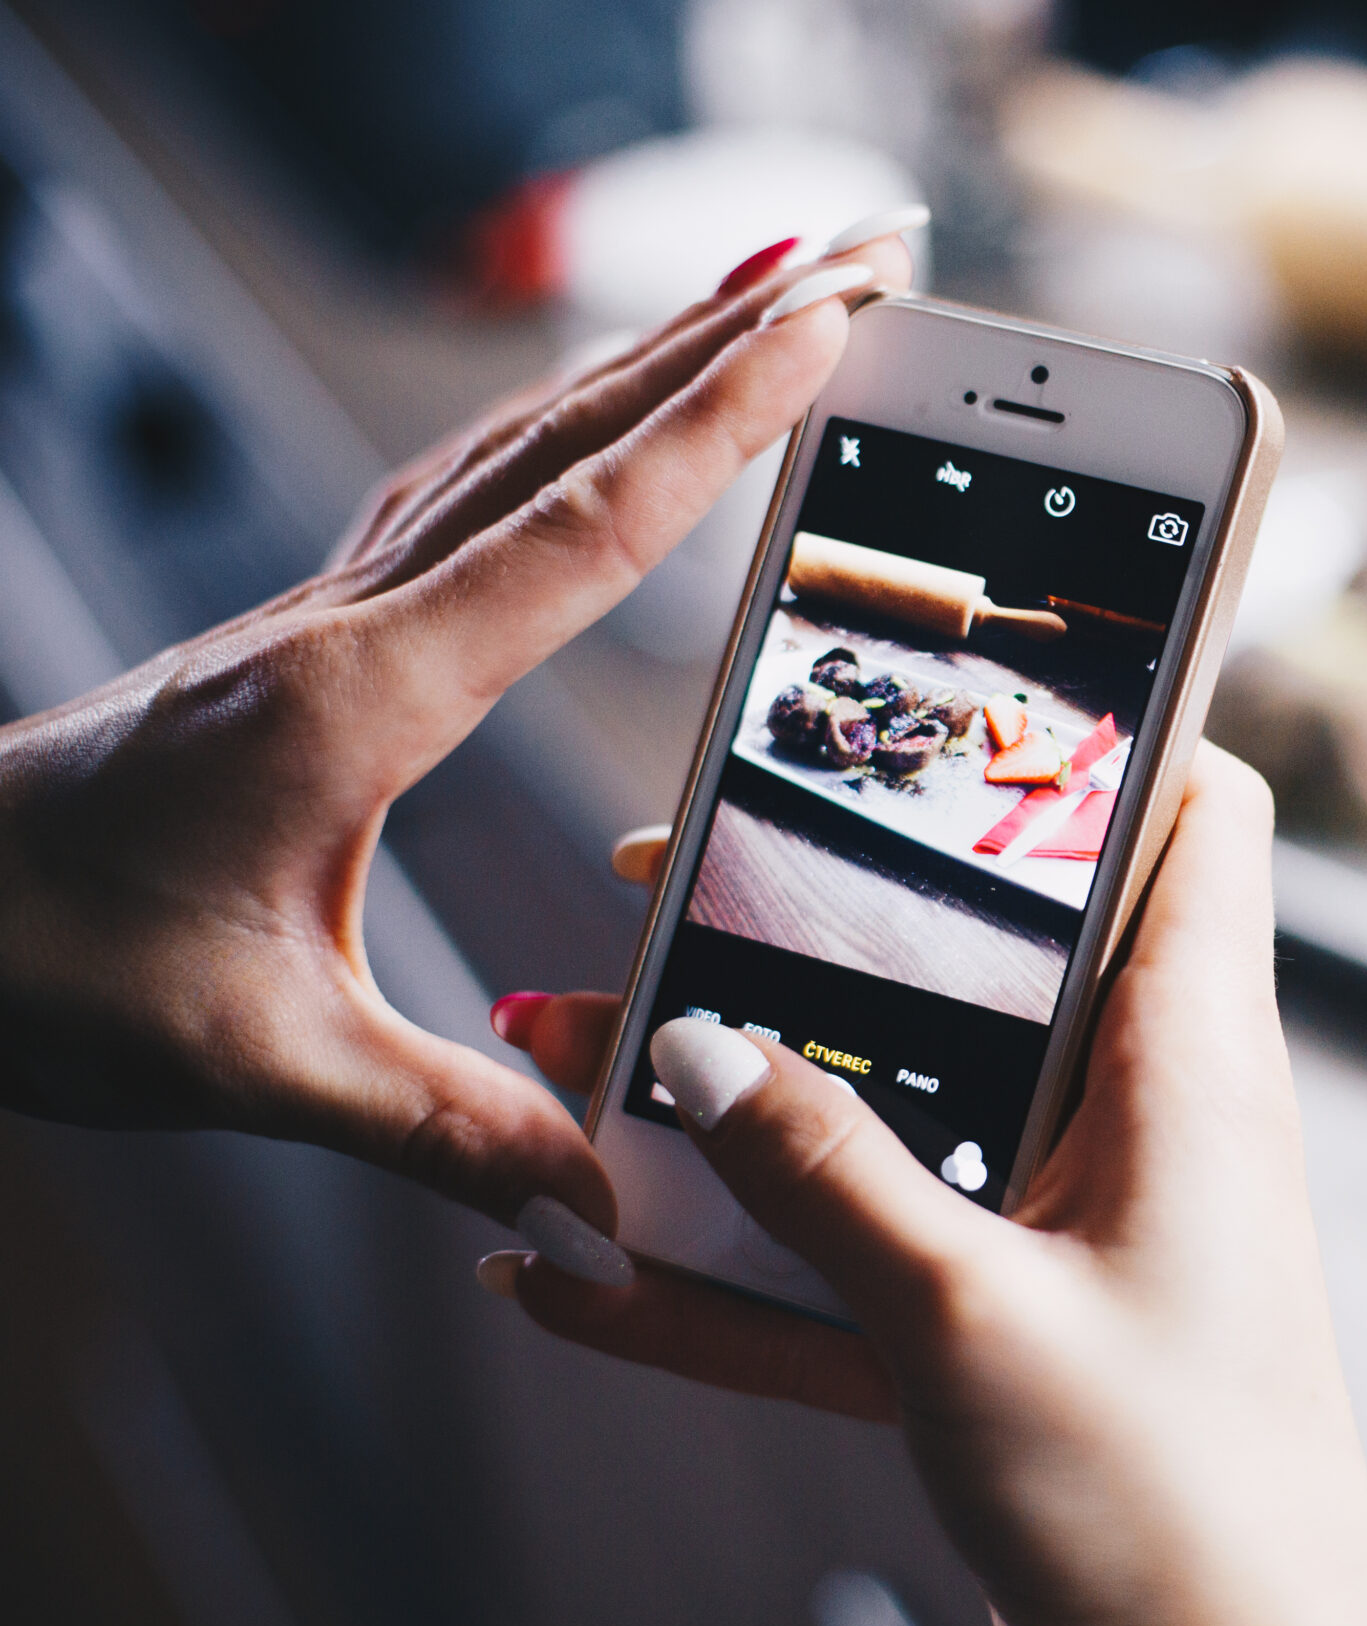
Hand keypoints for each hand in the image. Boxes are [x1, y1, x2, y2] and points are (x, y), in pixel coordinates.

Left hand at [0, 229, 911, 1231]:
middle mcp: (356, 621)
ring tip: (774, 295)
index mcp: (363, 699)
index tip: (825, 331)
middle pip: (574, 436)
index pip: (579, 533)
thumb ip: (451, 1134)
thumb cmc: (43, 959)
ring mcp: (333, 610)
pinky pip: (468, 486)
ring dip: (657, 355)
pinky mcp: (317, 631)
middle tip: (861, 250)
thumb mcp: (262, 1066)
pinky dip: (566, 421)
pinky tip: (604, 413)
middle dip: (731, 331)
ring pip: (521, 439)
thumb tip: (613, 1211)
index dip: (717, 429)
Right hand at [487, 750, 1366, 1625]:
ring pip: (893, 1110)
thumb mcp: (969, 1323)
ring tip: (573, 1046)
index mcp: (1191, 1064)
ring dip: (743, 1095)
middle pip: (984, 956)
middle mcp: (1142, 1119)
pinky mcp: (1008, 1330)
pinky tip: (577, 1279)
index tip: (948, 687)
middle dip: (826, 915)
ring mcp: (1069, 1226)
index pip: (1191, 820)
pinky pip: (854, 1266)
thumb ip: (824, 1176)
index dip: (1098, 731)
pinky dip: (735, 1271)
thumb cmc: (1172, 1513)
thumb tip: (691, 1041)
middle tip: (675, 874)